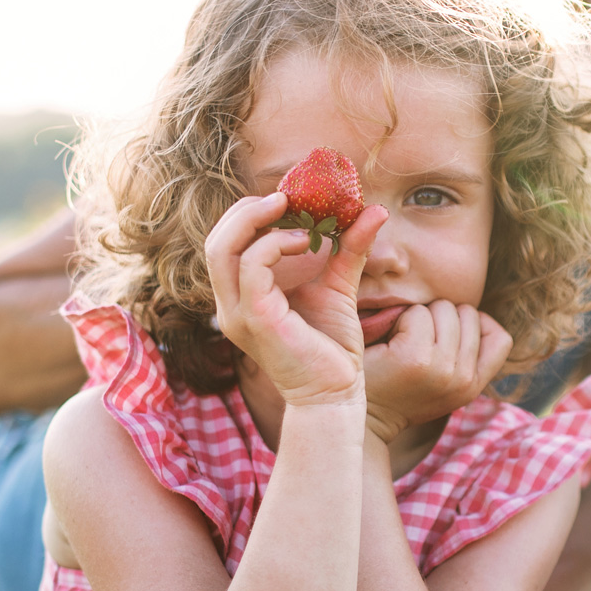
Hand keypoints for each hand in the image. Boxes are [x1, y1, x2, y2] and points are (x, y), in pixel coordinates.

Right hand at [205, 193, 387, 406]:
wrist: (336, 393)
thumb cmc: (333, 347)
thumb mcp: (339, 286)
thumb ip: (349, 248)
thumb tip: (376, 209)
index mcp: (242, 298)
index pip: (225, 245)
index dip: (248, 215)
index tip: (286, 201)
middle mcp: (231, 306)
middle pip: (215, 240)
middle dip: (246, 210)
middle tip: (283, 198)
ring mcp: (238, 314)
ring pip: (221, 248)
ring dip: (255, 220)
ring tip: (291, 211)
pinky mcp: (255, 319)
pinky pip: (251, 266)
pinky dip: (275, 244)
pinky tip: (304, 242)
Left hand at [363, 301, 511, 443]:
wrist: (359, 419)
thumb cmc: (395, 390)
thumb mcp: (442, 382)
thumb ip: (463, 355)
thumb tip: (471, 314)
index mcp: (473, 387)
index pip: (501, 339)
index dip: (478, 324)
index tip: (449, 332)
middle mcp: (463, 380)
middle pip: (469, 315)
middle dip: (442, 316)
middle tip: (416, 340)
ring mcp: (441, 369)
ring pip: (445, 309)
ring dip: (421, 315)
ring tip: (402, 341)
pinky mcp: (415, 358)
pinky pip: (417, 313)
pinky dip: (401, 319)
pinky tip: (389, 342)